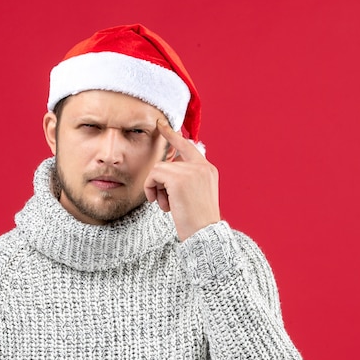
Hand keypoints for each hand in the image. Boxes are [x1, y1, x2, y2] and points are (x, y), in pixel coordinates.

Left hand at [144, 118, 220, 240]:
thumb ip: (184, 179)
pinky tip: (161, 203)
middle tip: (165, 198)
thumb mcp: (195, 195)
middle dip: (160, 181)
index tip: (161, 124)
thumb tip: (162, 172)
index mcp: (208, 170)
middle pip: (168, 162)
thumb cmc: (197, 221)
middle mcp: (202, 167)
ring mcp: (191, 171)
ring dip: (156, 187)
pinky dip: (151, 188)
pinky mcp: (179, 179)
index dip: (173, 135)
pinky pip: (154, 175)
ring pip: (159, 169)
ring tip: (166, 205)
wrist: (204, 235)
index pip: (188, 146)